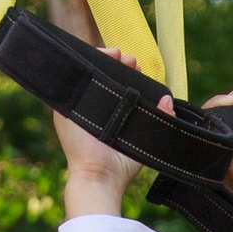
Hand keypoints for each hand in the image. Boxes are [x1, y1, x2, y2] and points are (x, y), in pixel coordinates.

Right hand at [53, 50, 163, 218]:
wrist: (100, 177)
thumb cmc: (122, 164)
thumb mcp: (145, 137)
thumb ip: (159, 119)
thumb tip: (168, 100)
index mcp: (108, 116)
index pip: (117, 88)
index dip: (128, 74)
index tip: (138, 67)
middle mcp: (92, 111)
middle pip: (103, 79)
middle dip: (117, 65)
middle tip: (130, 60)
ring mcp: (77, 109)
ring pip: (89, 76)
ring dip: (103, 61)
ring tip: (118, 54)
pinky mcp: (63, 110)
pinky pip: (72, 81)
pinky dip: (84, 65)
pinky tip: (99, 57)